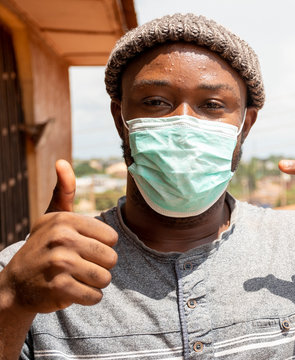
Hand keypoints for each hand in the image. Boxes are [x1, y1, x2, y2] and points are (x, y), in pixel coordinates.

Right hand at [0, 160, 117, 313]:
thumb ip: (64, 191)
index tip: (81, 248)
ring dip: (95, 283)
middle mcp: (62, 239)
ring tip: (76, 278)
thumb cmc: (43, 246)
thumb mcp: (52, 217)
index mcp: (65, 220)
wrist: (16, 284)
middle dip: (100, 267)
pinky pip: (94, 297)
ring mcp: (59, 264)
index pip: (112, 238)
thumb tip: (63, 162)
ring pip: (105, 278)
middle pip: (112, 259)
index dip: (101, 247)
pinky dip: (88, 298)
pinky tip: (72, 291)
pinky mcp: (58, 288)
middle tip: (79, 267)